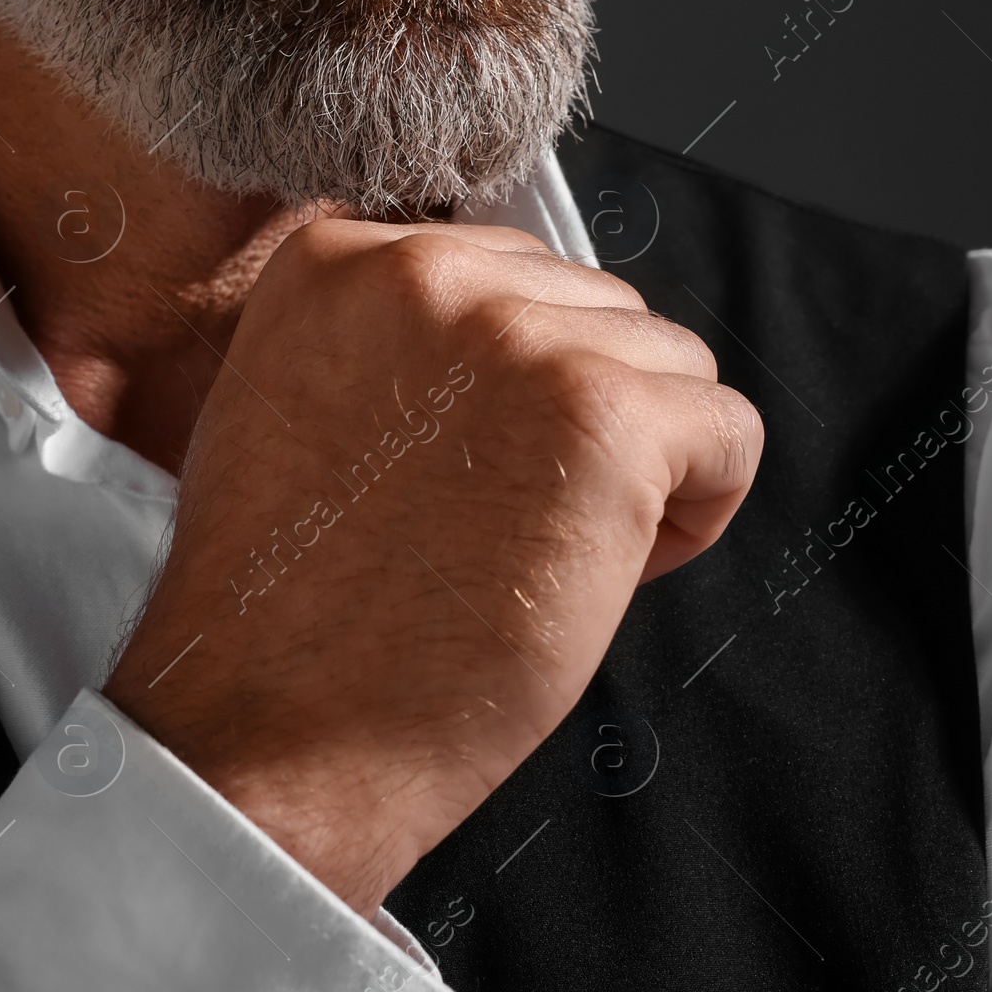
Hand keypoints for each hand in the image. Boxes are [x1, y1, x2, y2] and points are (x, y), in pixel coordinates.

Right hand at [106, 220, 760, 914]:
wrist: (264, 731)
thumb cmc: (284, 607)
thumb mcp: (291, 406)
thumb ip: (385, 340)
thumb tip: (513, 331)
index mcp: (339, 259)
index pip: (505, 271)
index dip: (509, 384)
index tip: (465, 468)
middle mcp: (427, 271)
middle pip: (592, 306)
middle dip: (578, 413)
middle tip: (506, 524)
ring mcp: (517, 337)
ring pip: (669, 360)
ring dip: (643, 460)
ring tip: (551, 550)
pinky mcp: (602, 415)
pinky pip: (727, 427)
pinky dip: (702, 506)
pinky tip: (617, 569)